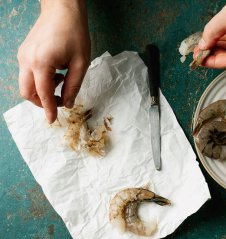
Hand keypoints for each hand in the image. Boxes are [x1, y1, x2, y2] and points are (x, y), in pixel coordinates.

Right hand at [17, 0, 89, 122]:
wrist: (62, 9)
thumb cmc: (74, 33)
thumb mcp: (81, 63)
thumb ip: (74, 86)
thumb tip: (69, 104)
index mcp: (41, 64)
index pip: (43, 94)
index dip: (49, 109)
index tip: (53, 120)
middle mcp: (27, 61)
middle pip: (27, 92)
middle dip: (42, 102)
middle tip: (60, 101)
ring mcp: (22, 56)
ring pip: (25, 84)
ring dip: (41, 91)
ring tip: (61, 80)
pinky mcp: (24, 52)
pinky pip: (27, 74)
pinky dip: (39, 81)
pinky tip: (55, 73)